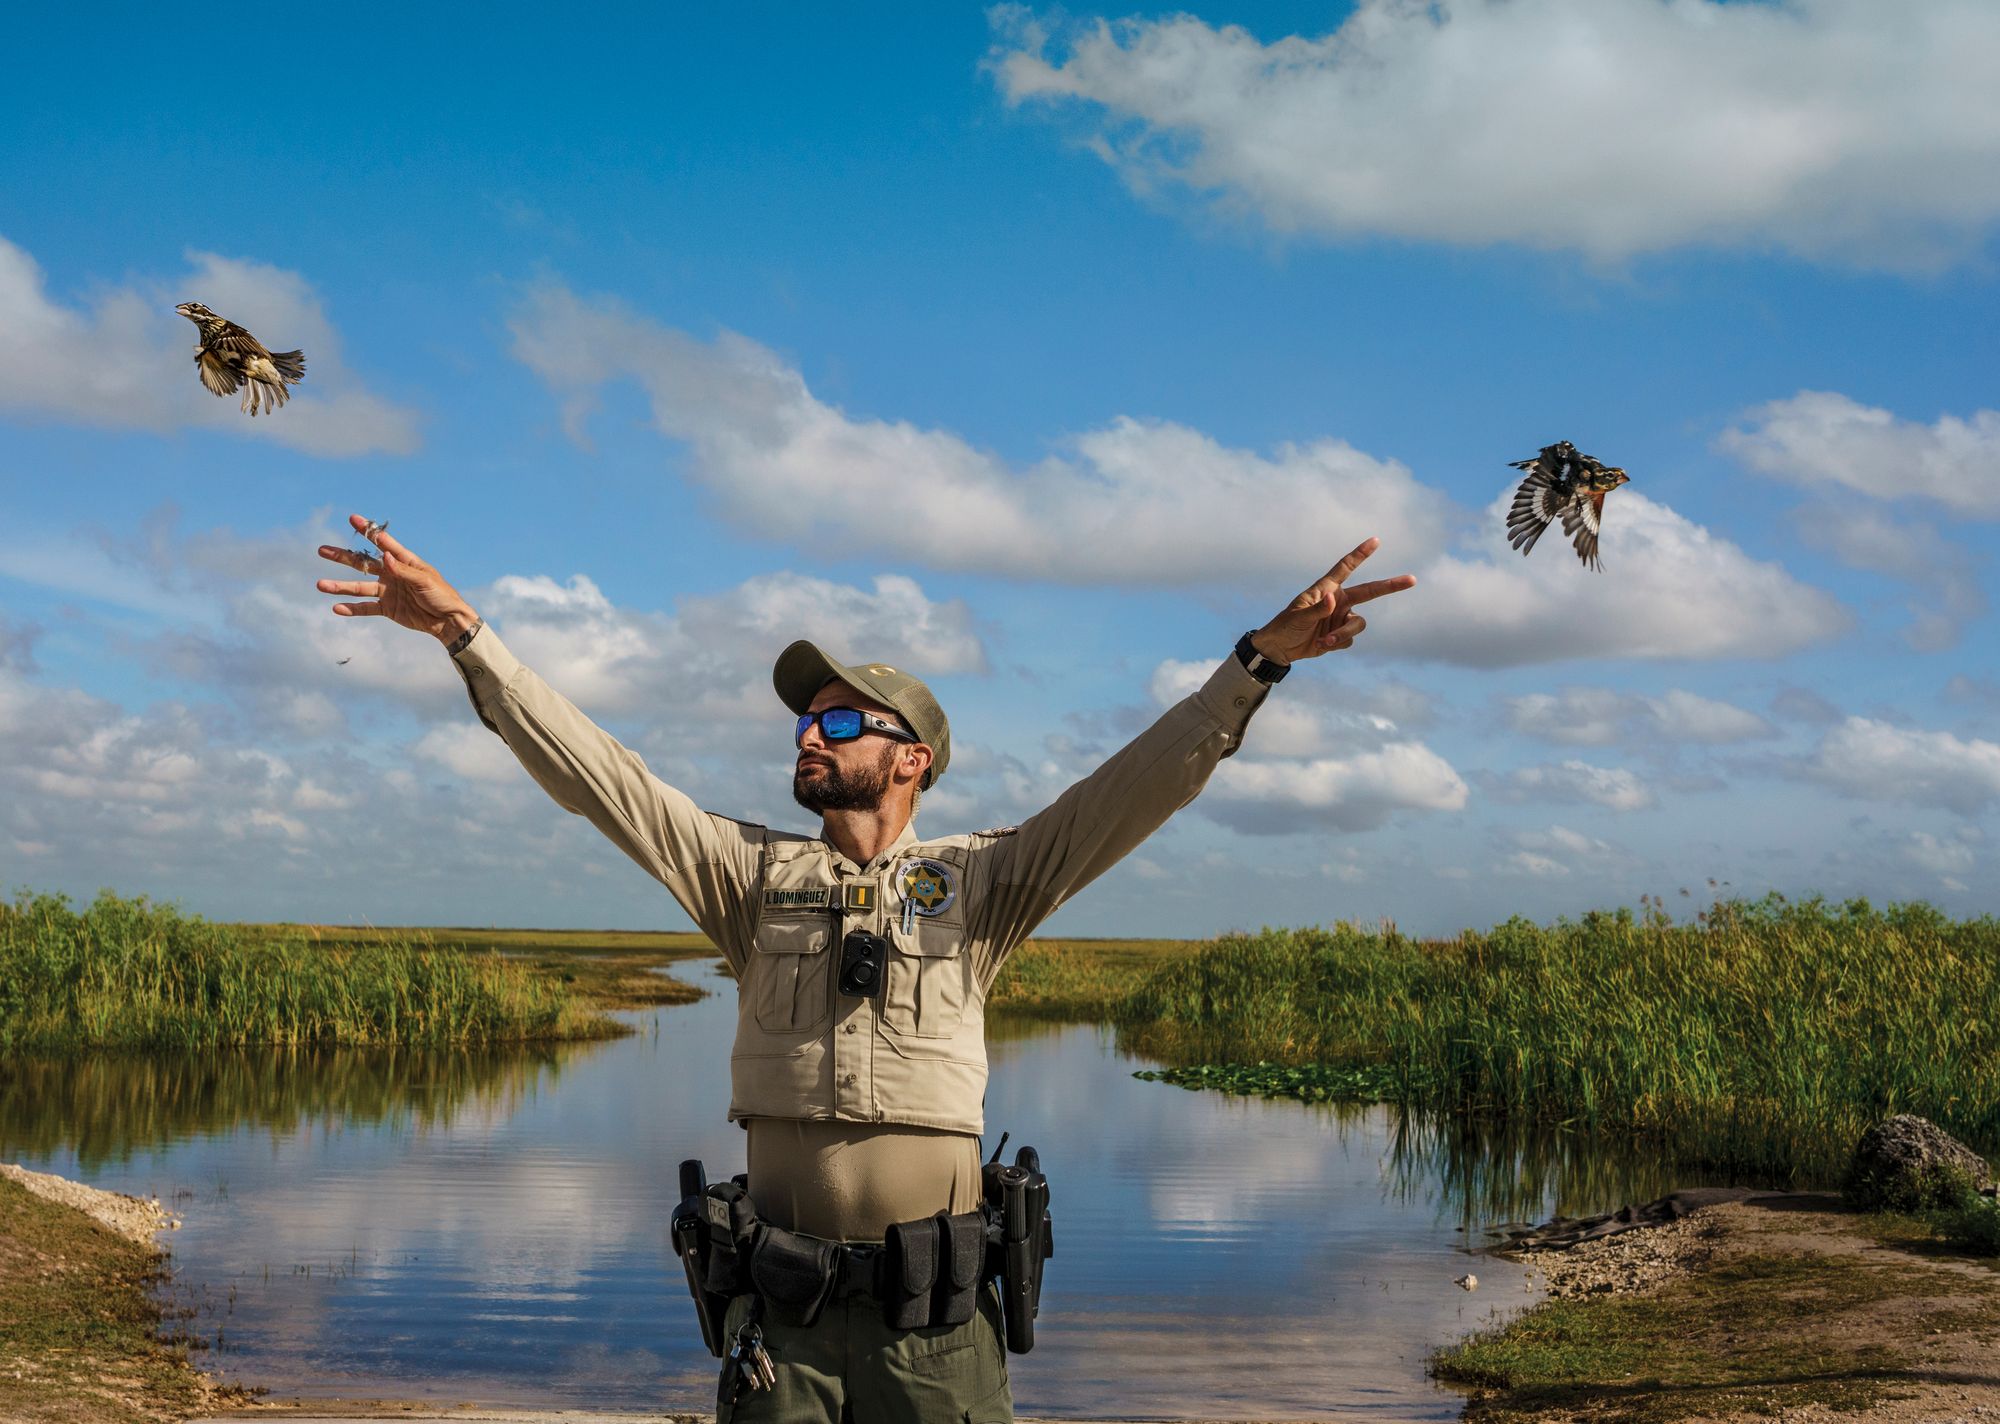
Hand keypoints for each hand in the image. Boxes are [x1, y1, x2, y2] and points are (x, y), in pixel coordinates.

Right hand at [315, 514, 479, 644]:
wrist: (448, 621)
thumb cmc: (442, 595)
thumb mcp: (424, 580)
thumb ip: (403, 570)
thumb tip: (384, 556)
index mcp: (404, 561)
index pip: (382, 543)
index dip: (367, 531)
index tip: (352, 518)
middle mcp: (392, 573)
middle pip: (363, 563)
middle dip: (343, 557)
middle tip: (322, 550)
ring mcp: (388, 591)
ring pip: (359, 587)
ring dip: (340, 587)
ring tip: (320, 585)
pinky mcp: (387, 608)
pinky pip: (366, 608)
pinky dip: (352, 609)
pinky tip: (336, 608)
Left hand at [1251, 537, 1415, 664]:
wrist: (1280, 648)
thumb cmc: (1285, 626)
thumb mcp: (1298, 618)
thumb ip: (1317, 610)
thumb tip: (1333, 600)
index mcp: (1326, 589)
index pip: (1346, 568)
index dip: (1360, 554)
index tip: (1375, 541)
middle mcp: (1338, 601)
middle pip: (1370, 591)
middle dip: (1391, 586)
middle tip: (1412, 579)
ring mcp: (1341, 618)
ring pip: (1358, 624)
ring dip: (1344, 634)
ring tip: (1325, 641)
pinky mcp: (1341, 634)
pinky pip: (1349, 640)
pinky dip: (1337, 644)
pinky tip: (1321, 646)